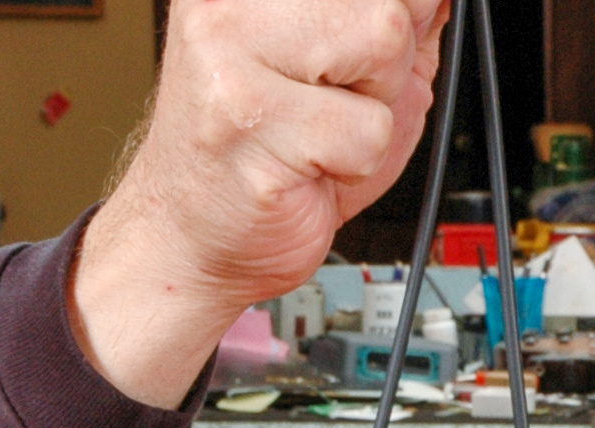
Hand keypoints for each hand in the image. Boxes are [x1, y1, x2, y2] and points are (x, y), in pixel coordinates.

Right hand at [69, 0, 449, 405]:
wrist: (192, 237)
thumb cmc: (267, 160)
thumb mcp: (350, 77)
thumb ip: (396, 27)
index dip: (402, 20)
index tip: (369, 63)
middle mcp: (230, 4)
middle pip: (387, 6)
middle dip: (390, 69)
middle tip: (337, 106)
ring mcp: (229, 53)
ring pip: (384, 42)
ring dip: (376, 111)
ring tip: (323, 133)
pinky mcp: (246, 117)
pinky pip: (366, 129)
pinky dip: (359, 163)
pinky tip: (309, 167)